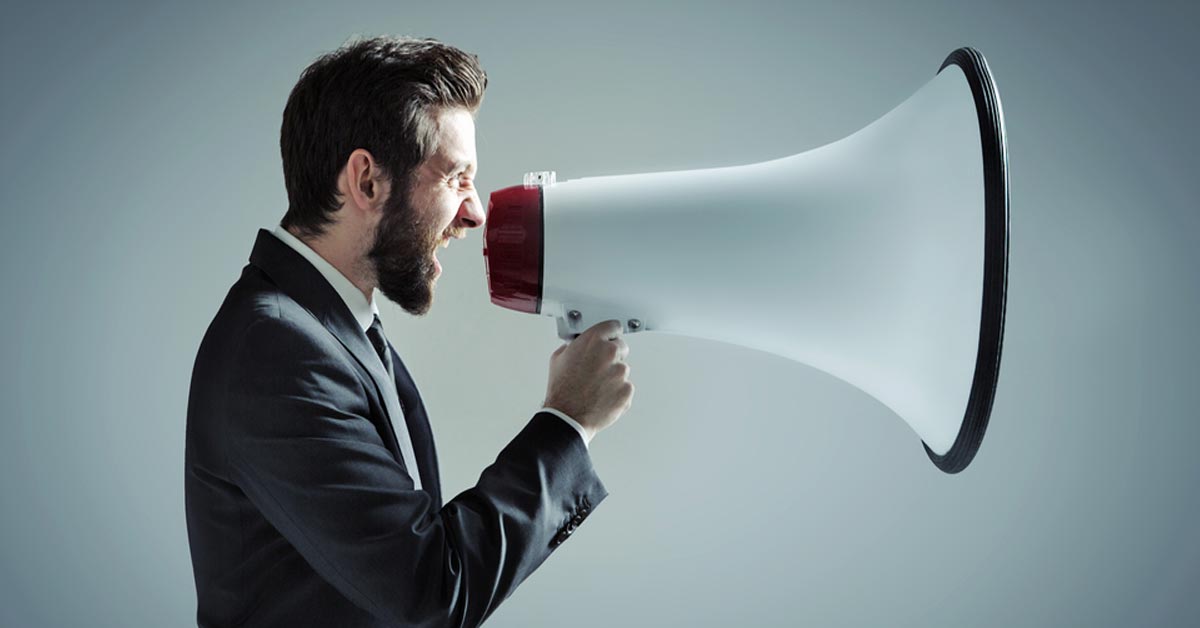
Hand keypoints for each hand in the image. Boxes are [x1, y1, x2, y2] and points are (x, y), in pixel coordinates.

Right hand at [543, 319, 633, 440]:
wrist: (568, 417)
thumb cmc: (562, 390)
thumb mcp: (559, 358)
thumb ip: (574, 346)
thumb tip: (579, 345)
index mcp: (593, 340)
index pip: (613, 326)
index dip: (610, 334)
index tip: (611, 337)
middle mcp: (610, 352)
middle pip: (621, 347)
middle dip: (612, 356)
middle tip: (599, 369)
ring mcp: (620, 371)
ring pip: (622, 369)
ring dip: (613, 376)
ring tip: (596, 387)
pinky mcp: (627, 389)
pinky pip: (626, 387)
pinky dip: (617, 392)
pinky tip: (602, 397)